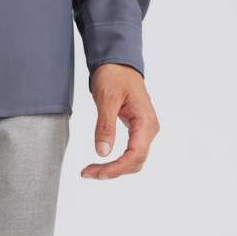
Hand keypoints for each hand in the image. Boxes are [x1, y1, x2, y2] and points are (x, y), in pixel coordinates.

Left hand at [80, 64, 158, 178]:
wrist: (119, 62)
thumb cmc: (115, 75)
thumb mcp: (107, 98)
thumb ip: (105, 126)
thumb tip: (103, 152)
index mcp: (145, 121)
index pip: (134, 155)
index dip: (115, 168)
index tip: (94, 172)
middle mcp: (149, 128)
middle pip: (135, 162)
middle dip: (112, 171)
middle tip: (87, 172)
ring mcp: (145, 130)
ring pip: (134, 160)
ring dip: (114, 169)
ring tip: (91, 170)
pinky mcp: (138, 130)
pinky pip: (131, 152)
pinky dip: (117, 161)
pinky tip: (102, 162)